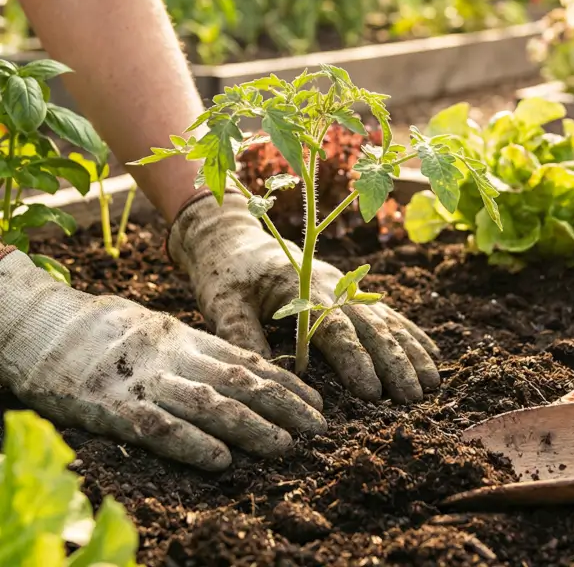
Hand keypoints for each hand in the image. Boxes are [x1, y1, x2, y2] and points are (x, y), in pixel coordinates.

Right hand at [0, 247, 325, 470]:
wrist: (41, 325)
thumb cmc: (103, 331)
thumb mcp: (158, 331)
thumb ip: (196, 350)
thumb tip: (245, 369)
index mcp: (186, 337)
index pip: (248, 359)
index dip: (286, 382)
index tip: (317, 401)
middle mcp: (174, 356)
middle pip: (239, 379)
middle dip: (284, 404)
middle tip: (319, 427)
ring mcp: (143, 380)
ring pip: (209, 403)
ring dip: (252, 427)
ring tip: (287, 446)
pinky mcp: (110, 406)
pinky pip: (158, 427)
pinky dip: (192, 444)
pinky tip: (222, 461)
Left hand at [168, 192, 440, 403]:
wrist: (233, 236)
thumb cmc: (224, 273)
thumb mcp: (221, 302)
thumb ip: (243, 336)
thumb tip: (265, 380)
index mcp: (299, 287)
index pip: (333, 328)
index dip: (354, 359)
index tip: (372, 392)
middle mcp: (330, 283)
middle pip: (370, 324)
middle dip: (394, 361)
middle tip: (413, 396)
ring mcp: (343, 284)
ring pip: (385, 318)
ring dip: (409, 350)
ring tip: (432, 381)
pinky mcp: (347, 288)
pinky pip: (385, 311)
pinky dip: (409, 332)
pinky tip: (429, 351)